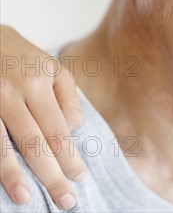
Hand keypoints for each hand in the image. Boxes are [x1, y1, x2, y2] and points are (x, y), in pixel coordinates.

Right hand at [0, 25, 85, 209]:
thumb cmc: (25, 59)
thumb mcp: (55, 70)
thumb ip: (67, 101)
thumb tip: (70, 132)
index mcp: (38, 84)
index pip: (57, 129)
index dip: (68, 156)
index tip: (79, 177)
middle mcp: (11, 93)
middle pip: (33, 142)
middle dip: (50, 174)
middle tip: (65, 200)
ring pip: (1, 146)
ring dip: (14, 176)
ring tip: (26, 199)